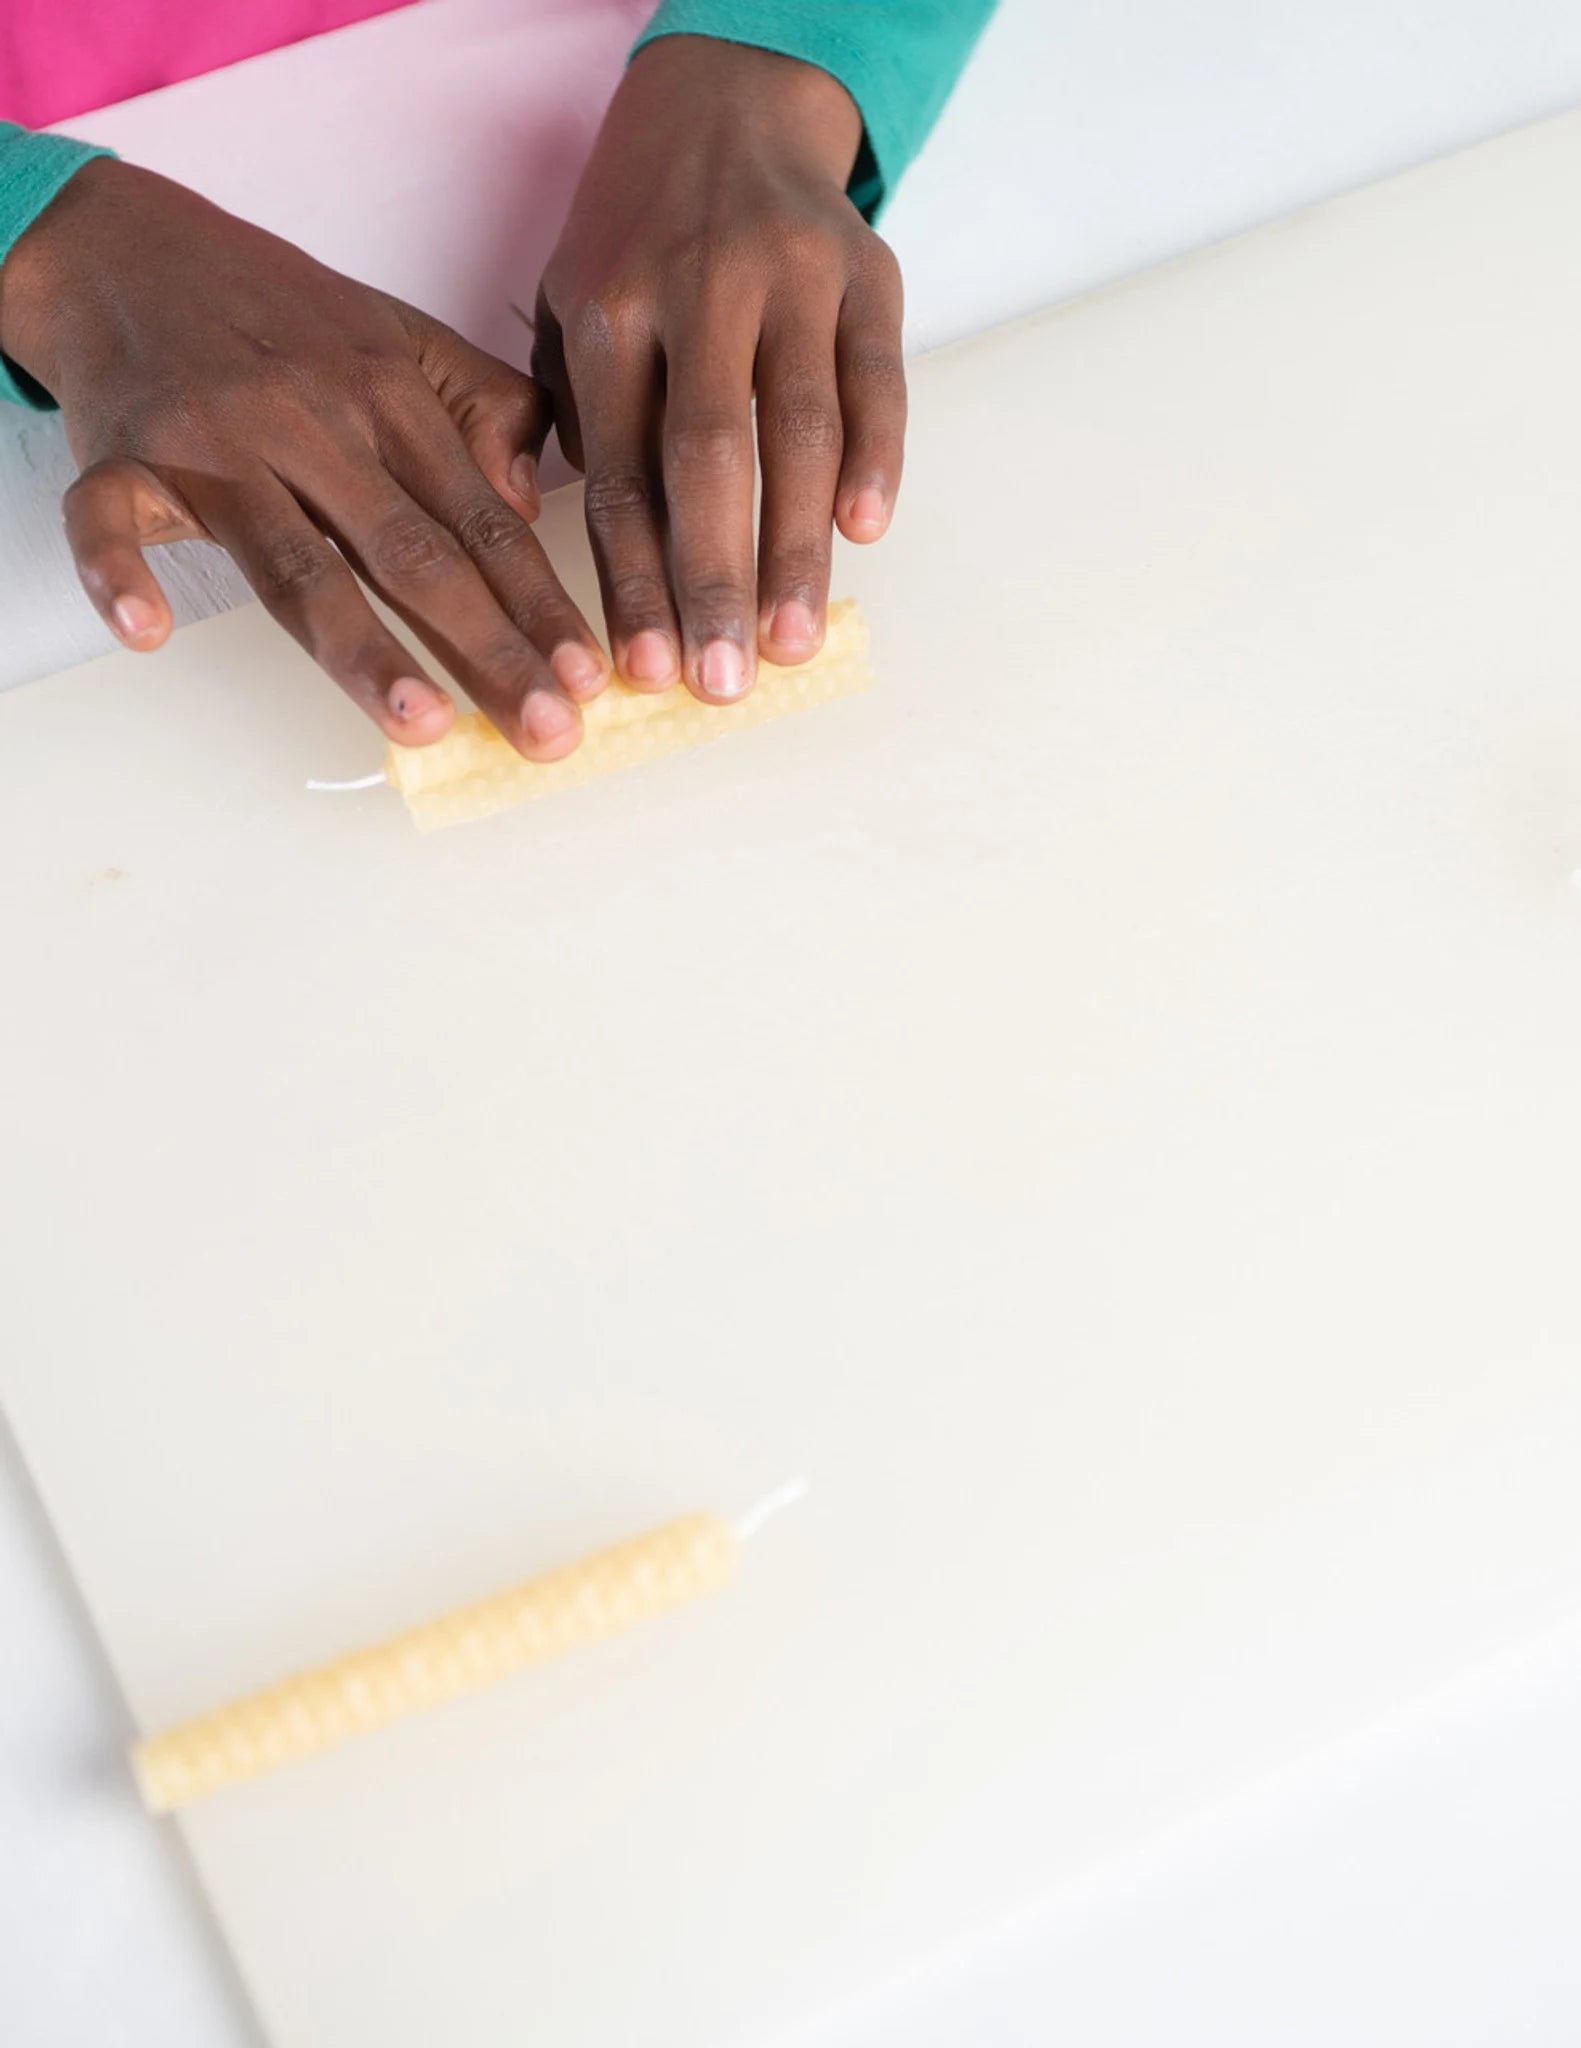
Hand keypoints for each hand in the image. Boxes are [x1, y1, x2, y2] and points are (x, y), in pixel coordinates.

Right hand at [0, 161, 608, 754]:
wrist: (129, 245)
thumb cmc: (279, 315)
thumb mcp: (401, 338)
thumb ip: (484, 411)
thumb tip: (530, 503)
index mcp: (390, 397)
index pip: (482, 521)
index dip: (540, 605)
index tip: (591, 677)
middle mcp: (312, 424)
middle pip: (411, 556)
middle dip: (488, 647)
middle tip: (548, 730)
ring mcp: (215, 443)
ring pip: (295, 561)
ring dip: (360, 648)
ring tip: (421, 723)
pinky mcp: (122, 455)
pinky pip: (110, 517)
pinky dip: (118, 570)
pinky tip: (148, 630)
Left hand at [532, 35, 905, 703]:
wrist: (726, 101)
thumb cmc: (638, 231)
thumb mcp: (568, 299)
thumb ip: (570, 413)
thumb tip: (575, 540)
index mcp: (610, 311)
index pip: (624, 472)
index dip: (635, 580)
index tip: (646, 667)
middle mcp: (699, 291)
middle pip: (711, 460)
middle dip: (715, 581)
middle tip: (723, 680)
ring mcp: (789, 280)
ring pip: (800, 430)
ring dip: (798, 549)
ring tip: (791, 641)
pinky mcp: (865, 275)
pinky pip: (877, 379)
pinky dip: (876, 458)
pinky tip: (864, 533)